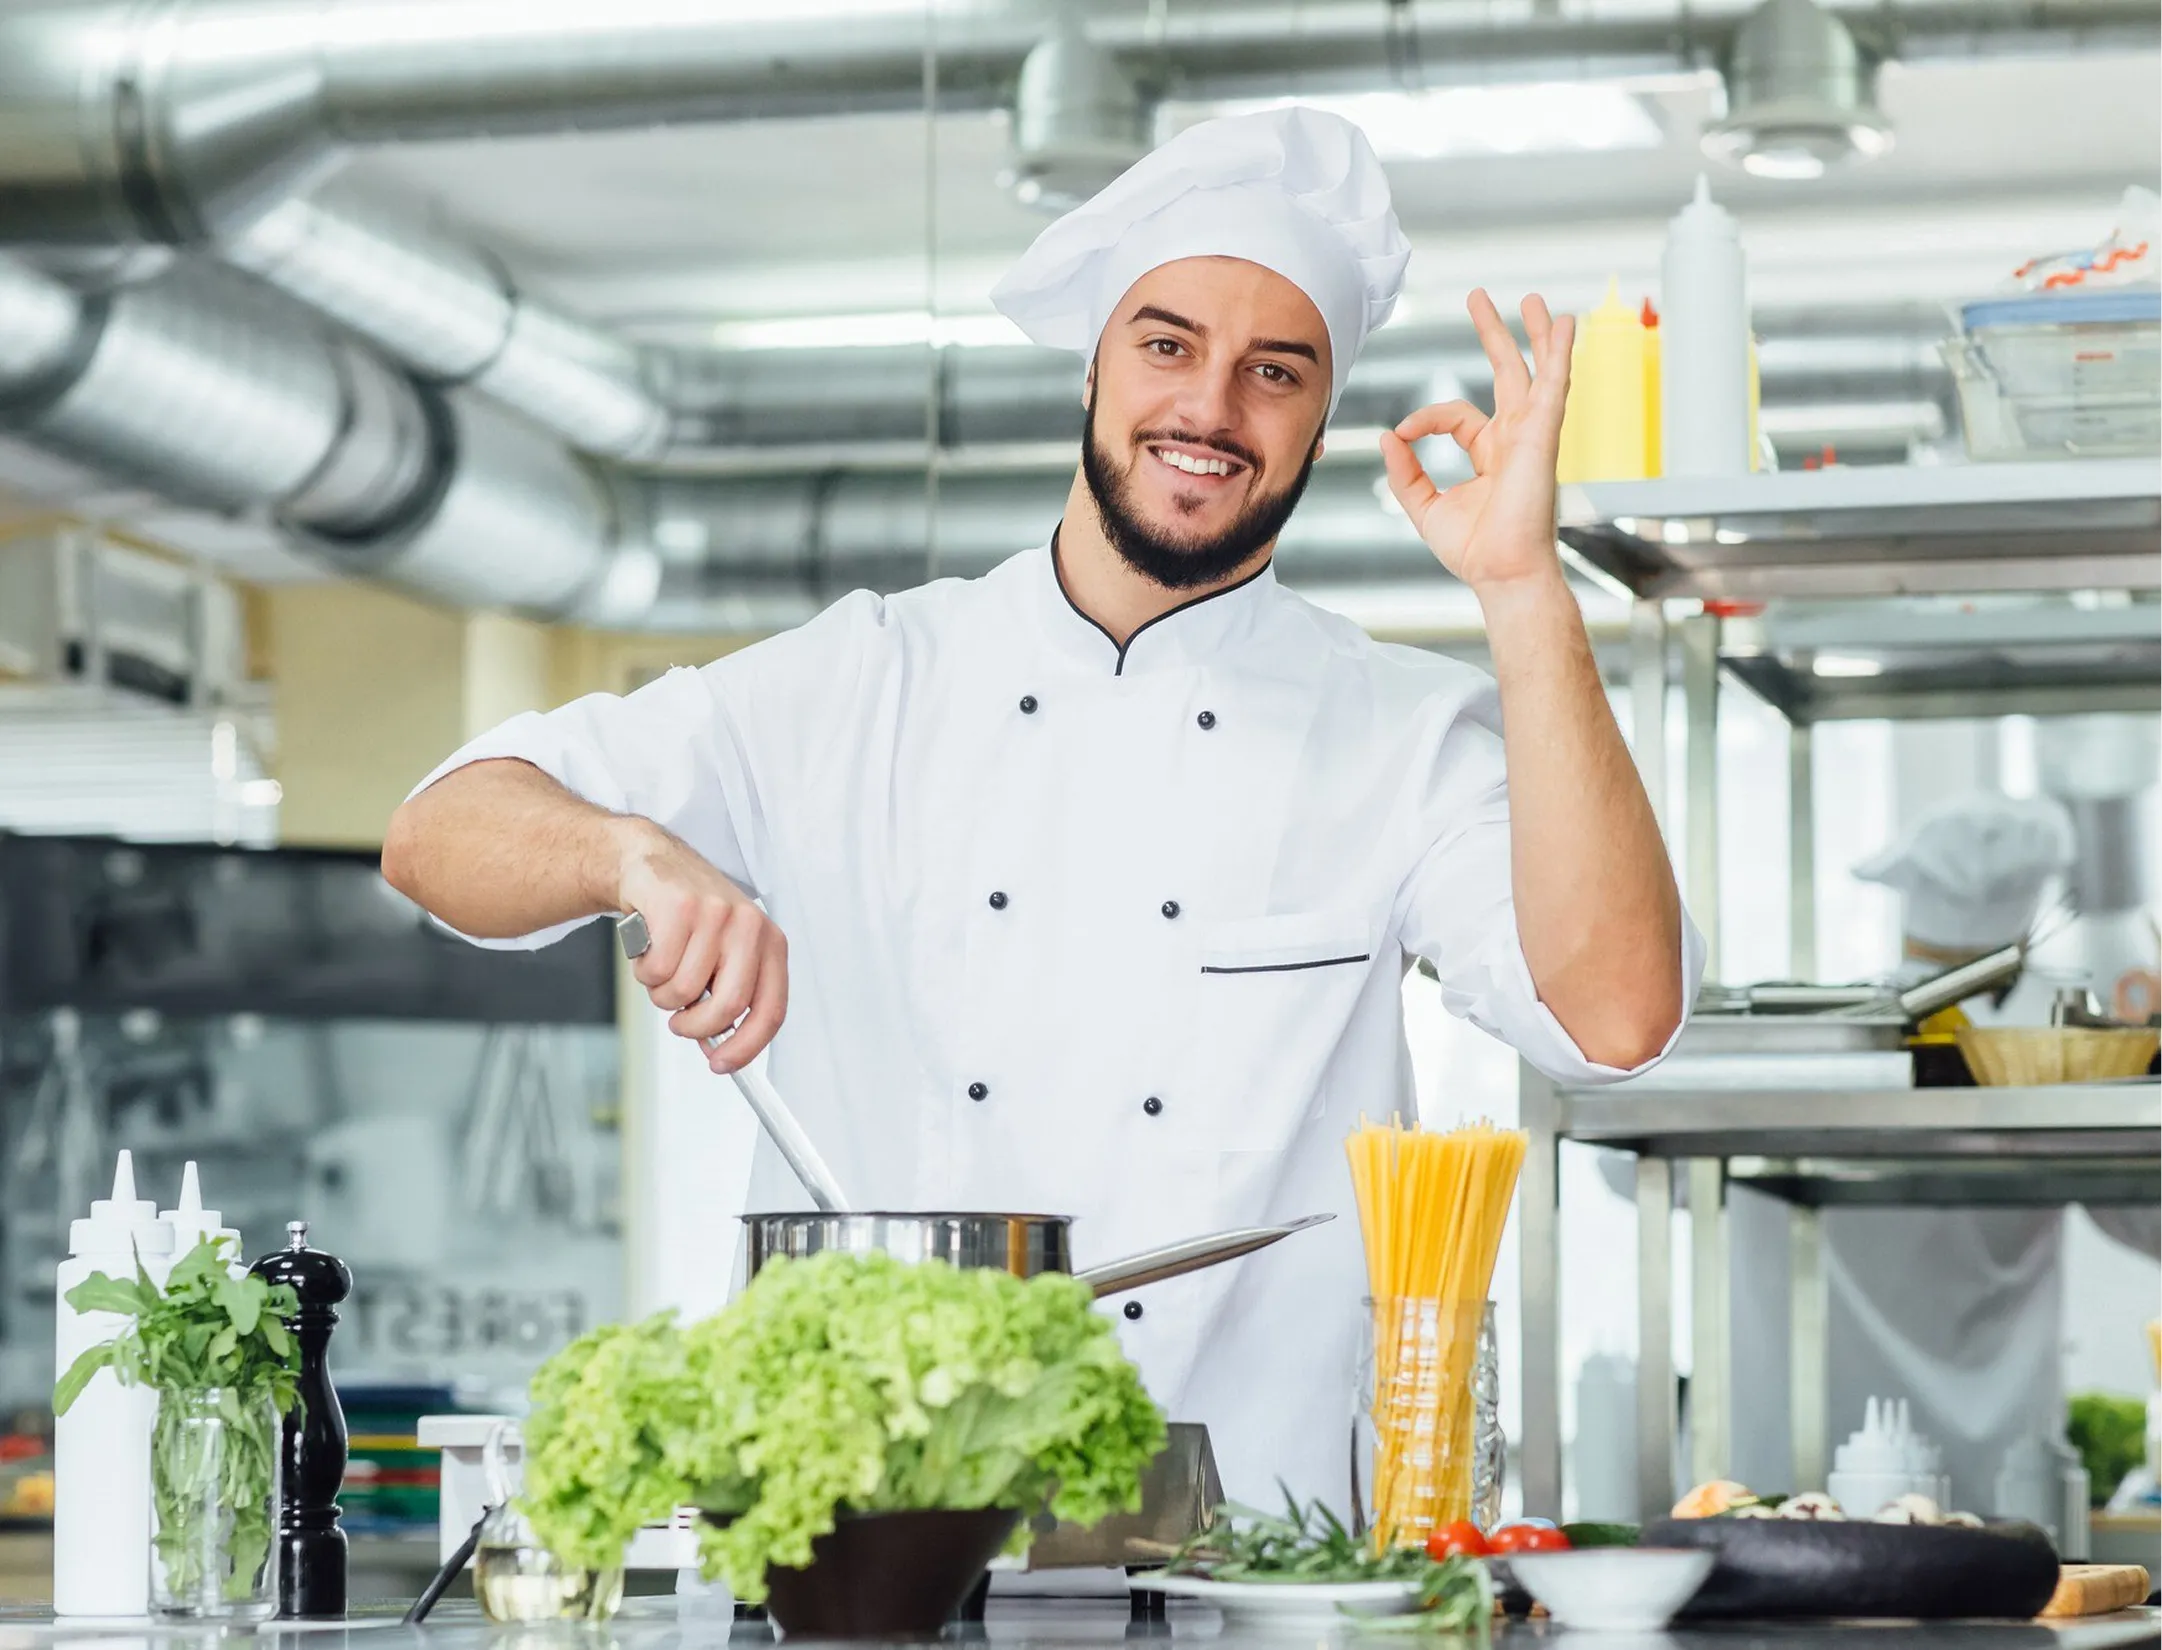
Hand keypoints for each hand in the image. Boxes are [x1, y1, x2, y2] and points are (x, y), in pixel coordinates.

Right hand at [613, 821, 787, 1073]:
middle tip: (680, 1022)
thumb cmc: (692, 918)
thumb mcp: (723, 954)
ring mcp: (716, 915)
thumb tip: (720, 1048)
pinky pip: (658, 969)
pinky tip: (649, 949)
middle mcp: (750, 927)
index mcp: (770, 944)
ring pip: (684, 991)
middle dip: (696, 1027)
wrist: (655, 865)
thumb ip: (727, 996)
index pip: (771, 1010)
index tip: (722, 1064)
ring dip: (662, 994)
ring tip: (662, 968)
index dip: (747, 1047)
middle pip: (729, 1006)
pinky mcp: (680, 908)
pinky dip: (645, 971)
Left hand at [1379, 289, 1575, 594]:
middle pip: (1507, 374)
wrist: (1502, 572)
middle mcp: (1515, 438)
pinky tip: (1564, 324)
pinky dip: (1559, 353)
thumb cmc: (1475, 550)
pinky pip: (1554, 385)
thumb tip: (1389, 437)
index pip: (1456, 414)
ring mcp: (1533, 434)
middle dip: (1494, 335)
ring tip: (1536, 300)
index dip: (1424, 418)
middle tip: (1480, 299)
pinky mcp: (1544, 435)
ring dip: (1536, 334)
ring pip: (1536, 372)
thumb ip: (1406, 473)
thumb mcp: (1426, 508)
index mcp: (1491, 453)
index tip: (1402, 434)